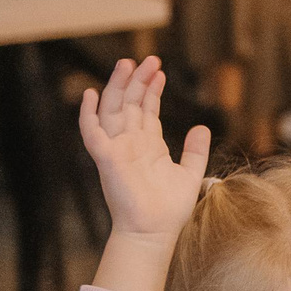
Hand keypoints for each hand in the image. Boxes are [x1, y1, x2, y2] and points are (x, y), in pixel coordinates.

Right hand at [79, 57, 211, 241]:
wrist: (154, 232)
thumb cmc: (169, 210)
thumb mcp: (189, 174)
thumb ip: (195, 151)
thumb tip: (201, 127)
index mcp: (147, 146)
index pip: (146, 110)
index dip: (152, 90)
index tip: (160, 71)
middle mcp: (130, 143)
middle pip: (130, 104)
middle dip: (138, 80)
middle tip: (149, 58)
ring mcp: (117, 149)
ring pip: (113, 110)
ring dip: (119, 86)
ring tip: (128, 63)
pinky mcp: (106, 158)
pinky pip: (92, 132)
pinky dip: (88, 113)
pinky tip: (90, 93)